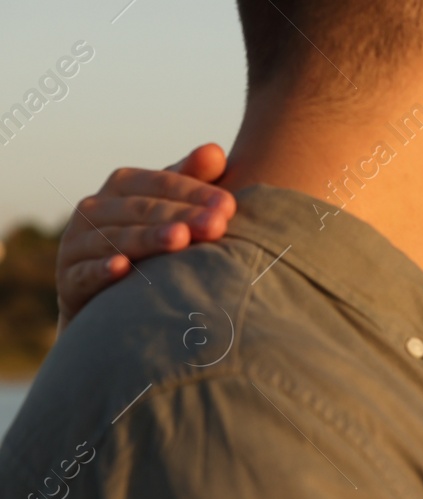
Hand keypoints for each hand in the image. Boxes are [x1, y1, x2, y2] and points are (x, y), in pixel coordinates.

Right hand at [55, 143, 234, 330]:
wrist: (109, 300)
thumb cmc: (152, 243)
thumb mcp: (170, 209)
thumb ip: (190, 180)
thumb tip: (215, 151)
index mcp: (121, 186)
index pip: (160, 183)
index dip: (194, 192)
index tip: (229, 206)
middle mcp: (94, 209)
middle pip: (141, 210)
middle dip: (181, 216)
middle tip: (217, 226)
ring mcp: (78, 244)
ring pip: (116, 238)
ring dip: (148, 239)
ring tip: (181, 240)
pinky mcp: (70, 280)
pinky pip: (85, 273)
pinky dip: (102, 270)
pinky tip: (122, 269)